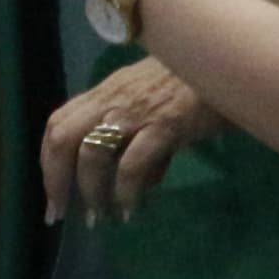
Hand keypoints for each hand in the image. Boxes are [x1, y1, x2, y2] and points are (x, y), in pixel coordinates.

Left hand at [38, 56, 217, 223]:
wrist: (230, 61)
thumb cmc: (196, 83)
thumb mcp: (156, 106)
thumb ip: (141, 143)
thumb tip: (136, 185)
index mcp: (106, 92)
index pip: (58, 122)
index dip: (48, 159)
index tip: (53, 191)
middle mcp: (112, 99)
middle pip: (62, 137)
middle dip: (55, 178)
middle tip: (60, 212)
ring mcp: (137, 111)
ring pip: (92, 152)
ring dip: (90, 190)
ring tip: (99, 217)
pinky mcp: (166, 124)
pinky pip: (134, 162)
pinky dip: (126, 190)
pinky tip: (130, 210)